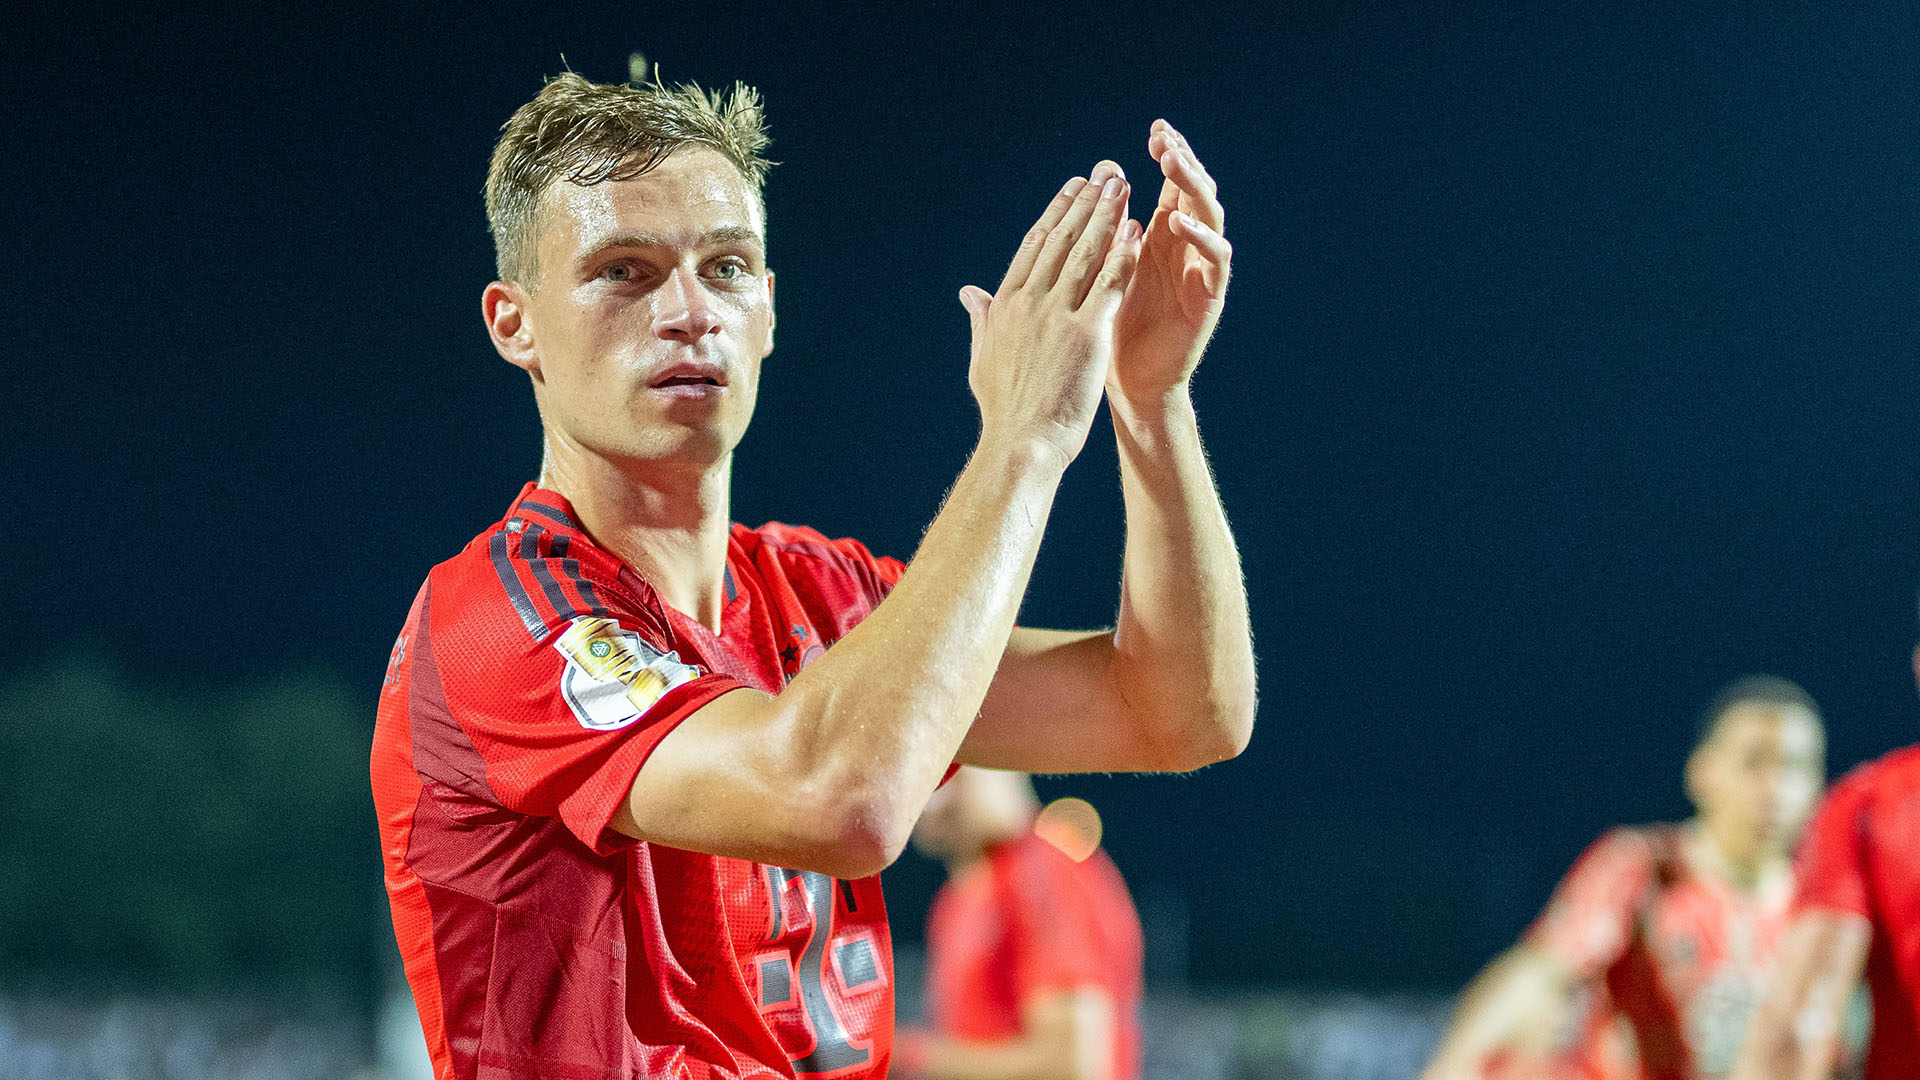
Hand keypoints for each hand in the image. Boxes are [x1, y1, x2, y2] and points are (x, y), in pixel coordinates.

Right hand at [960, 165, 1143, 465]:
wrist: (1022, 444)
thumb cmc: (1006, 411)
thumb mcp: (983, 360)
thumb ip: (982, 320)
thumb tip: (969, 293)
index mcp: (1006, 306)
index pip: (1033, 246)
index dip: (1056, 213)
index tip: (1071, 189)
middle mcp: (1030, 302)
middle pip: (1061, 239)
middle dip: (1086, 202)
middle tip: (1104, 173)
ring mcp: (1057, 315)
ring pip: (1086, 253)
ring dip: (1108, 215)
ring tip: (1123, 187)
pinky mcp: (1087, 333)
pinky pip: (1111, 284)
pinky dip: (1125, 253)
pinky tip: (1139, 230)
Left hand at [1110, 120, 1230, 404]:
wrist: (1129, 382)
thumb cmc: (1111, 327)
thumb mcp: (1101, 269)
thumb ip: (1103, 230)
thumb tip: (1090, 183)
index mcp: (1161, 236)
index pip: (1173, 184)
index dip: (1170, 155)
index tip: (1155, 131)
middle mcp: (1186, 247)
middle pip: (1195, 191)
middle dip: (1183, 161)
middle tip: (1165, 139)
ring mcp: (1200, 270)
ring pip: (1210, 216)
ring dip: (1192, 188)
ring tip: (1172, 164)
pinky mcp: (1209, 297)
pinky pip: (1215, 259)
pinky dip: (1199, 238)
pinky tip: (1177, 222)